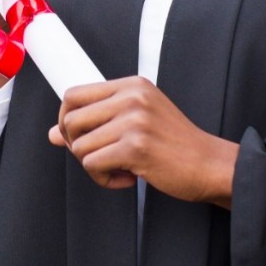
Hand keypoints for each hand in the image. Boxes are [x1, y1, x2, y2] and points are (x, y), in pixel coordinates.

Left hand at [46, 76, 239, 207]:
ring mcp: (134, 121)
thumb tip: (54, 134)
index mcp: (131, 85)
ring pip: (79, 146)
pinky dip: (104, 179)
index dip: (66, 120)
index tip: (78, 137)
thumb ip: (97, 122)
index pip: (73, 94)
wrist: (211, 164)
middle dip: (75, 145)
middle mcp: (131, 97)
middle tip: (98, 157)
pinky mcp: (136, 147)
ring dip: (94, 166)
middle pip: (70, 119)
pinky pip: (93, 165)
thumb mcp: (137, 121)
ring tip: (119, 168)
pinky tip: (127, 178)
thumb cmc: (175, 144)